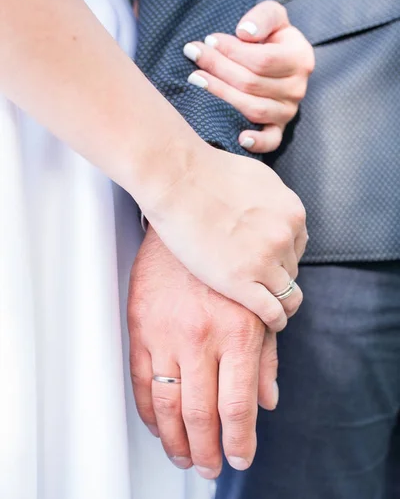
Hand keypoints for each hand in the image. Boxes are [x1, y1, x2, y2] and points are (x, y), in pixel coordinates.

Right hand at [128, 226, 280, 477]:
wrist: (188, 222)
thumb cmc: (228, 266)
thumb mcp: (258, 308)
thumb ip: (265, 358)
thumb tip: (268, 402)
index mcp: (238, 333)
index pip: (238, 405)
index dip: (239, 441)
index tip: (239, 459)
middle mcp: (201, 337)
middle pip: (200, 414)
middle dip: (207, 451)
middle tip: (210, 468)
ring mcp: (166, 334)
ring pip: (168, 404)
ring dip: (175, 440)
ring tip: (184, 457)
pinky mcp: (141, 327)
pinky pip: (142, 381)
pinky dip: (149, 412)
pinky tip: (158, 426)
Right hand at [146, 145, 305, 332]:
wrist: (178, 180)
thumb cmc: (207, 173)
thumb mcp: (258, 179)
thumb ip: (272, 201)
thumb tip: (274, 211)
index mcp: (292, 213)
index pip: (298, 247)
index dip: (282, 258)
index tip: (268, 264)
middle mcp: (284, 237)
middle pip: (291, 270)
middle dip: (276, 276)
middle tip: (256, 281)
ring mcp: (265, 262)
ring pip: (287, 294)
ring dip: (279, 302)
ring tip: (270, 311)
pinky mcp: (242, 283)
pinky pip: (272, 312)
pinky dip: (275, 321)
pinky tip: (269, 324)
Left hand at [183, 0, 314, 152]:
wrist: (280, 62)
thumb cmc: (271, 38)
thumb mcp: (272, 17)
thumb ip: (262, 18)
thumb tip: (244, 33)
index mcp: (299, 59)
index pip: (262, 60)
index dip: (232, 51)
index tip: (209, 40)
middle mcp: (297, 88)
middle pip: (251, 83)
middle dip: (218, 68)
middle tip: (194, 55)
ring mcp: (288, 112)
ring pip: (252, 108)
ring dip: (221, 95)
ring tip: (196, 80)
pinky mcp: (279, 129)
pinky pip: (271, 141)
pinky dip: (257, 143)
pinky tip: (240, 138)